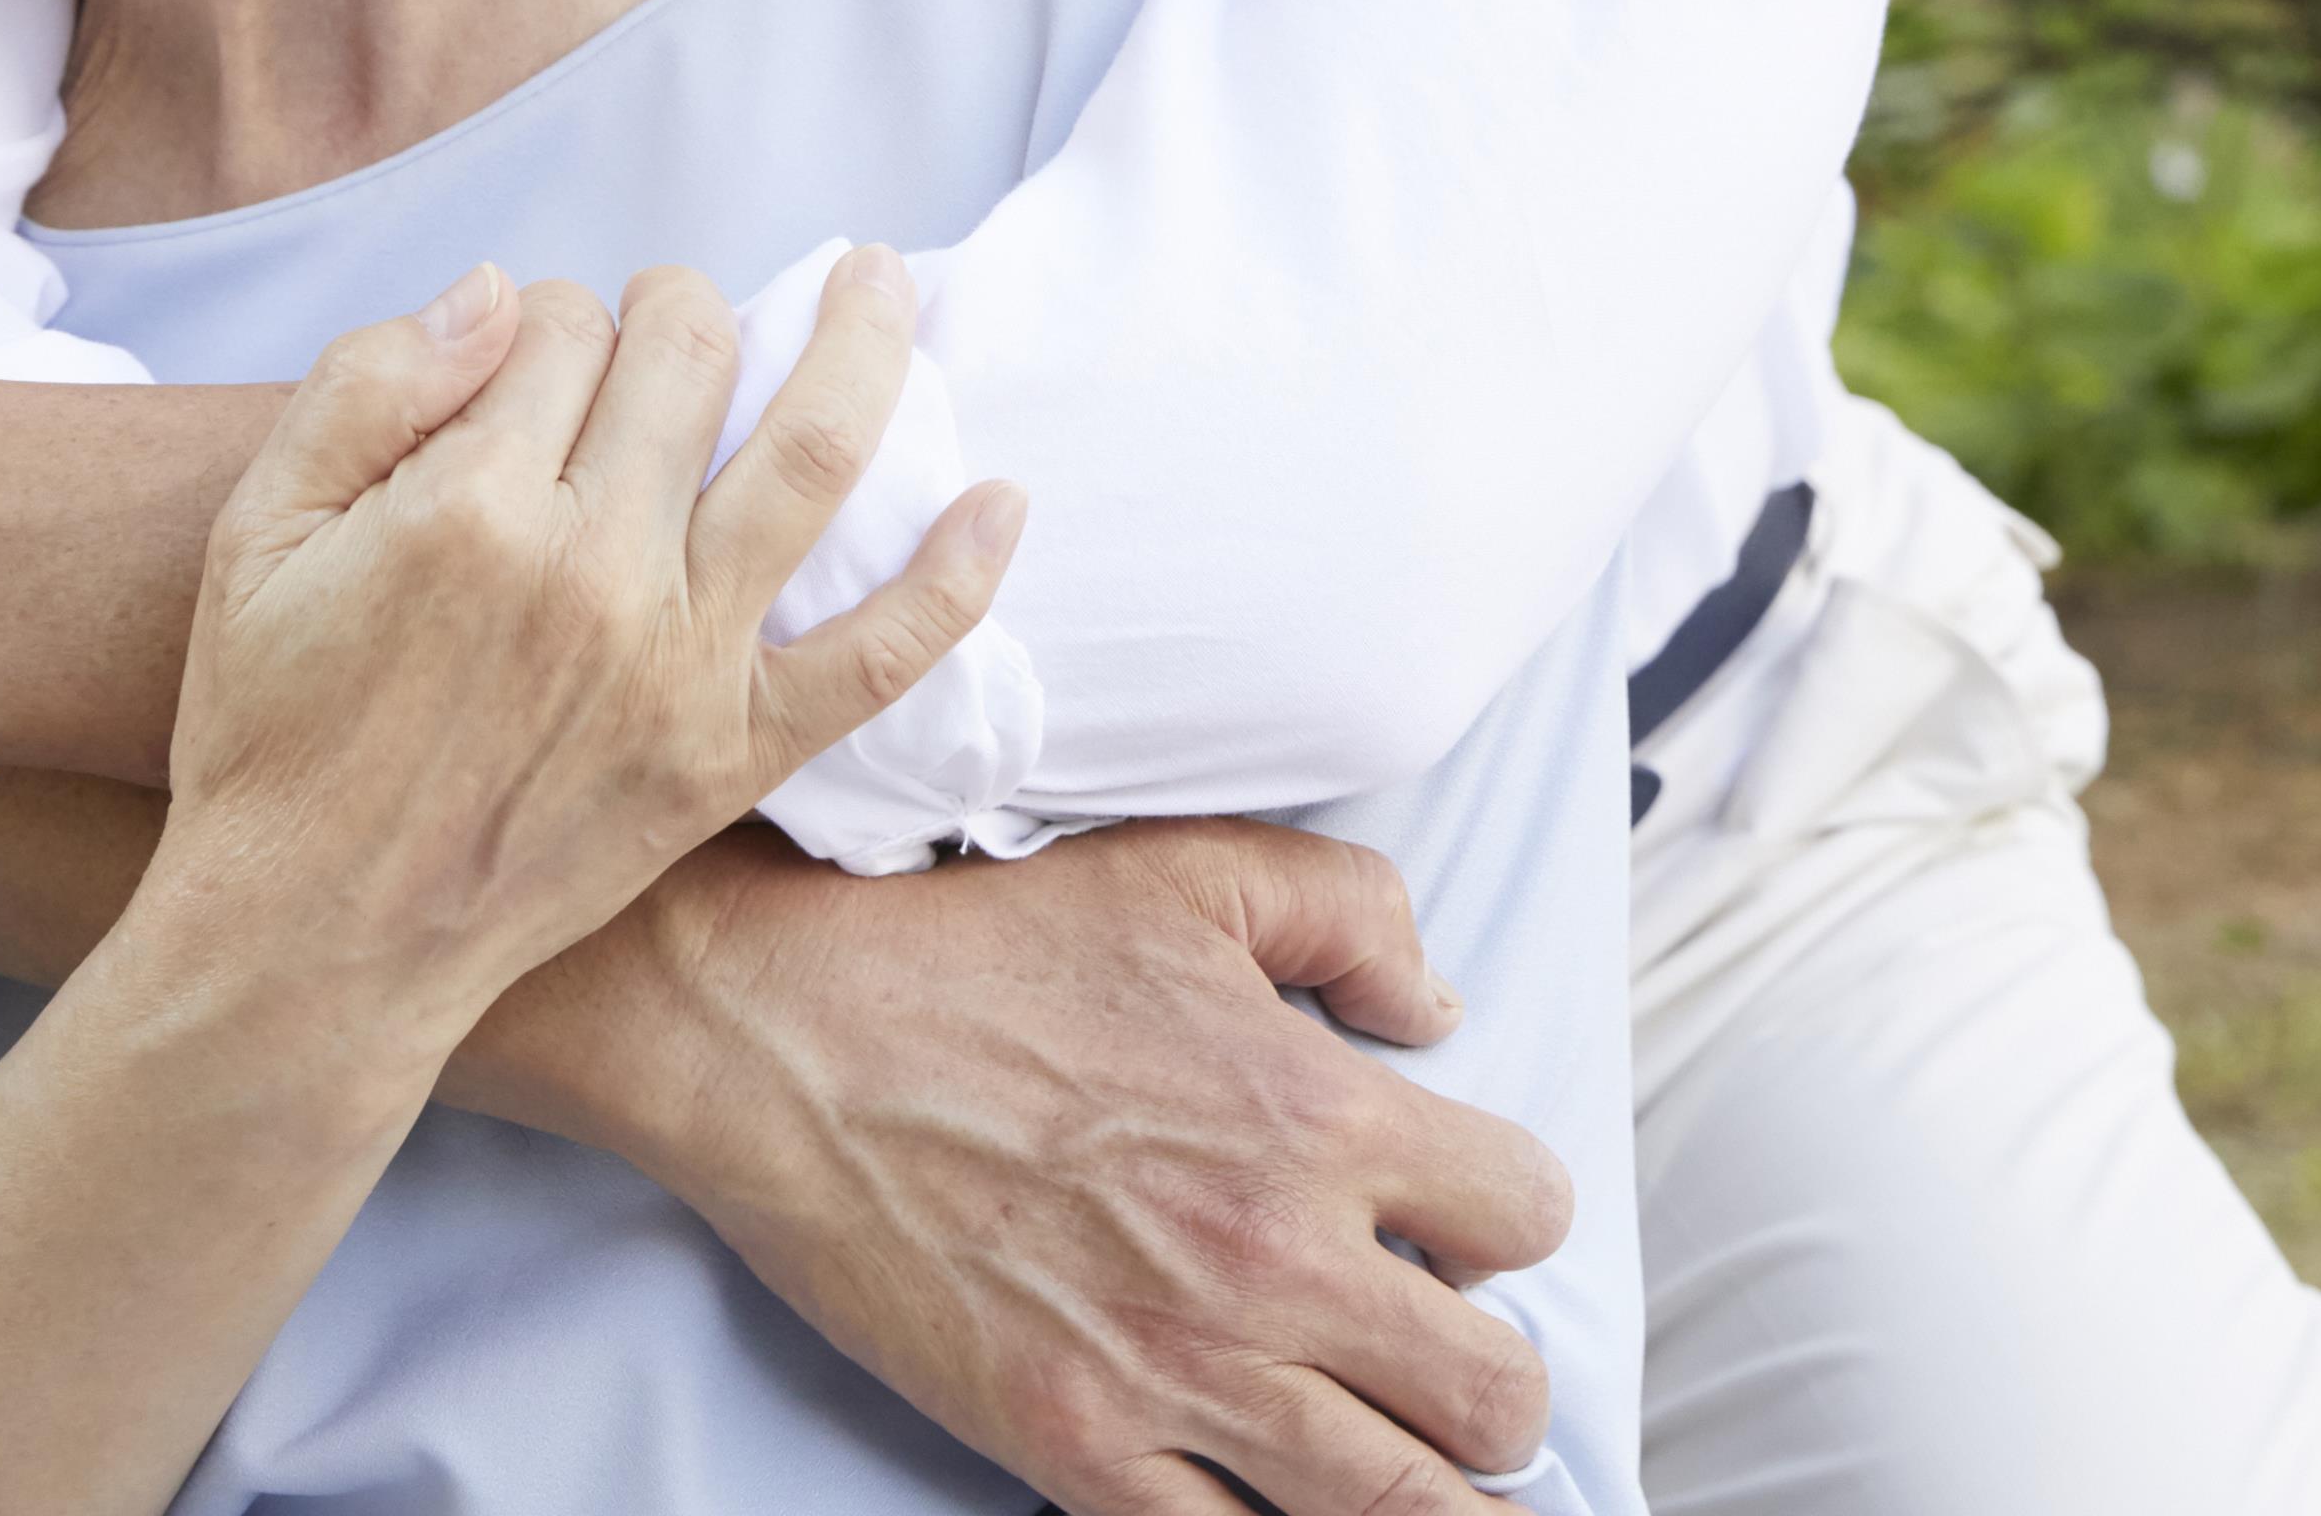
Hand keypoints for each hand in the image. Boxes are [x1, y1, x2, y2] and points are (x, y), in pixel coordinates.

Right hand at [144, 255, 1018, 1021]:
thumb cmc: (272, 731)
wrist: (311, 940)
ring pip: (811, 455)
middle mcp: (592, 570)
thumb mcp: (257, 534)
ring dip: (863, 346)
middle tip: (666, 323)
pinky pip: (877, 657)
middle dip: (679, 309)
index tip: (528, 359)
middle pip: (688, 362)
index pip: (560, 327)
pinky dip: (956, 578)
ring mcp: (678, 663)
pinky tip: (1003, 500)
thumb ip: (367, 384)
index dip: (546, 318)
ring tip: (882, 283)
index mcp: (469, 506)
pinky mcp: (730, 754)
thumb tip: (502, 290)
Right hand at [489, 818, 1578, 1515]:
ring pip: (1395, 1506)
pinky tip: (1282, 1505)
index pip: (1526, 1213)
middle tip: (1459, 1377)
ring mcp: (1179, 1374)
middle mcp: (1273, 1260)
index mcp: (1318, 1114)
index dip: (1506, 1218)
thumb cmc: (986, 949)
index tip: (1460, 1224)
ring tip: (1440, 1492)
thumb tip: (1434, 1010)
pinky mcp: (1077, 1449)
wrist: (794, 1042)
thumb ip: (1354, 916)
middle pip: (1493, 1394)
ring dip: (1439, 1501)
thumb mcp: (1197, 868)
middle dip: (1499, 1391)